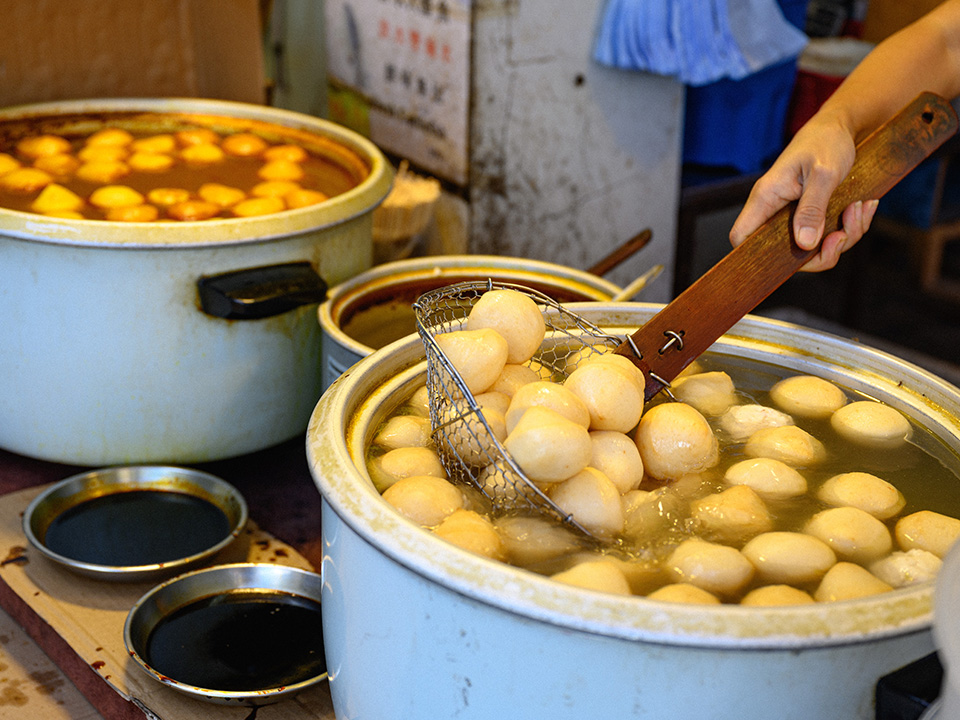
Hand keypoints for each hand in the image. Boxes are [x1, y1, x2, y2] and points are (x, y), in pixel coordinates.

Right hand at [729, 117, 878, 270]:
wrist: (841, 128)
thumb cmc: (825, 142)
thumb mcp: (823, 174)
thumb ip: (812, 209)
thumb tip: (804, 244)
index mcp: (765, 199)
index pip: (741, 236)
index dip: (756, 256)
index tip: (793, 257)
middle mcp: (775, 212)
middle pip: (783, 253)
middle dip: (820, 253)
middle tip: (843, 235)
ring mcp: (794, 217)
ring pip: (813, 248)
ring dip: (844, 236)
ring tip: (859, 209)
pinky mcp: (812, 217)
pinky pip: (829, 237)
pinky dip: (851, 227)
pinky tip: (862, 207)